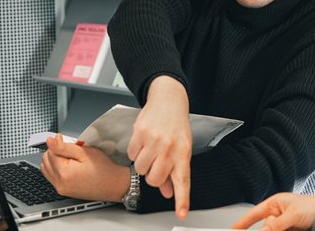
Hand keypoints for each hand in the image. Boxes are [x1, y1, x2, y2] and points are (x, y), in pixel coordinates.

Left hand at [40, 134, 129, 201]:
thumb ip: (63, 146)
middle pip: (45, 160)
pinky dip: (56, 169)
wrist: (114, 185)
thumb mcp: (84, 152)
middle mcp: (59, 184)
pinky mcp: (64, 191)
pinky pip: (51, 177)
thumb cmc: (104, 169)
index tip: (67, 140)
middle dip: (55, 152)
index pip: (50, 152)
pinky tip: (68, 165)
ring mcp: (61, 189)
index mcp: (64, 173)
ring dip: (53, 160)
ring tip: (69, 157)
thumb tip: (49, 141)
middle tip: (70, 149)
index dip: (58, 143)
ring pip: (46, 169)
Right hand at [127, 75, 192, 218]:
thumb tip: (168, 192)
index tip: (181, 214)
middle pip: (154, 179)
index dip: (182, 199)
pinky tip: (144, 140)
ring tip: (150, 149)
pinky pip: (131, 154)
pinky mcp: (140, 132)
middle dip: (152, 175)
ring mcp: (154, 140)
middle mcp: (170, 148)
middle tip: (156, 163)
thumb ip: (173, 171)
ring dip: (143, 162)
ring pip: (140, 168)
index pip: (183, 181)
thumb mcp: (181, 148)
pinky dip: (135, 151)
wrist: (169, 99)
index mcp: (183, 154)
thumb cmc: (176, 126)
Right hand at [232, 193, 314, 230]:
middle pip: (265, 228)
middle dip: (267, 230)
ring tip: (291, 227)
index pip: (255, 213)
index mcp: (275, 203)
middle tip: (280, 228)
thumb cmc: (314, 207)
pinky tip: (292, 229)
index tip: (233, 229)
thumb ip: (276, 224)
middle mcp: (278, 214)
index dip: (243, 222)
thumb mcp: (293, 215)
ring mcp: (284, 224)